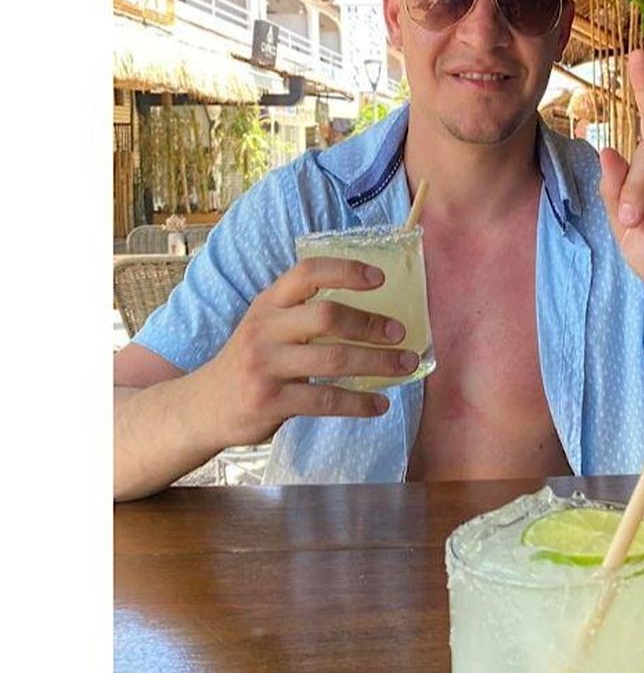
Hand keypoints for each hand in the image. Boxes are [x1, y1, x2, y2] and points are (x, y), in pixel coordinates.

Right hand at [192, 258, 419, 446]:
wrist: (203, 406)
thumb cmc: (253, 360)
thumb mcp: (267, 326)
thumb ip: (304, 314)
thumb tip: (374, 312)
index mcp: (269, 303)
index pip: (307, 272)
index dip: (345, 270)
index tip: (380, 278)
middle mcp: (265, 329)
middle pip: (327, 316)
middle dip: (370, 324)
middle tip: (400, 333)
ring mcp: (266, 366)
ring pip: (333, 360)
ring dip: (378, 363)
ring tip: (406, 365)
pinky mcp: (270, 401)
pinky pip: (326, 401)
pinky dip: (360, 403)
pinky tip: (380, 403)